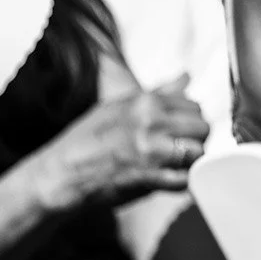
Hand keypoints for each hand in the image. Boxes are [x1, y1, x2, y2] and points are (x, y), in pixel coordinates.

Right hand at [34, 74, 209, 212]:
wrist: (58, 176)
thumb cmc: (84, 141)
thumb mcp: (117, 106)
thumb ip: (157, 93)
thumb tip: (186, 77)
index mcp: (145, 102)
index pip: (193, 106)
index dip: (190, 121)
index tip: (180, 131)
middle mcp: (152, 122)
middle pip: (202, 128)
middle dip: (195, 140)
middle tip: (179, 150)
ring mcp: (152, 151)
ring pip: (198, 152)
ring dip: (190, 162)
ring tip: (174, 166)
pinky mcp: (149, 178)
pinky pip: (185, 179)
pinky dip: (181, 183)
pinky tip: (168, 181)